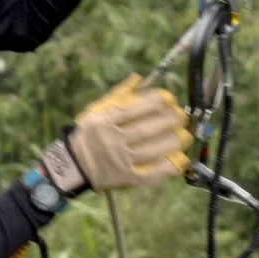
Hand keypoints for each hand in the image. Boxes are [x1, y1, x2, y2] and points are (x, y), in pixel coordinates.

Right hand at [37, 76, 190, 198]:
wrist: (74, 165)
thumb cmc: (89, 133)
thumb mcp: (97, 110)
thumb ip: (119, 95)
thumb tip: (139, 78)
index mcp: (106, 121)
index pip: (135, 109)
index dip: (157, 102)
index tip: (169, 99)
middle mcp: (112, 141)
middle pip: (147, 130)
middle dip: (169, 121)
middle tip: (182, 117)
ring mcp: (120, 162)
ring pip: (152, 151)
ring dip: (173, 142)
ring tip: (184, 136)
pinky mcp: (127, 179)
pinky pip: (151, 175)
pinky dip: (168, 168)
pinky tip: (181, 160)